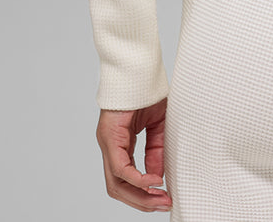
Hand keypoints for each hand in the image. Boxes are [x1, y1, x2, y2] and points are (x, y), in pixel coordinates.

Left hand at [95, 97, 172, 212]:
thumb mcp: (157, 126)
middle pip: (119, 188)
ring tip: (160, 198)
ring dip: (138, 196)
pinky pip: (120, 168)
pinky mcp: (109, 137)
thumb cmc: (147, 91)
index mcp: (121, 145)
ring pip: (116, 184)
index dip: (144, 193)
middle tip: (163, 204)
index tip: (164, 197)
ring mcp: (107, 143)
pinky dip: (137, 179)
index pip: (126, 180)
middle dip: (142, 201)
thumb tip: (157, 175)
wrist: (139, 68)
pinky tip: (153, 180)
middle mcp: (111, 148)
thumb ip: (155, 150)